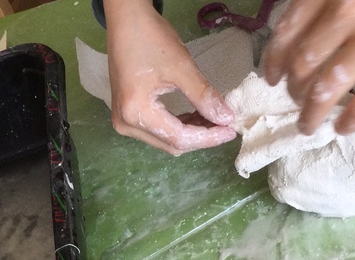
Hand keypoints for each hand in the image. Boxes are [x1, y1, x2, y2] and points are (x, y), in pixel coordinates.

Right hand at [105, 0, 237, 153]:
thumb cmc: (150, 38)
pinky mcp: (127, 115)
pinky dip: (178, 126)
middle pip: (171, 144)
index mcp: (136, 112)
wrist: (126, 20)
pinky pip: (157, 131)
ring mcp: (124, 121)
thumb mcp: (181, 66)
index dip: (207, 137)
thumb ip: (203, 96)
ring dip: (190, 133)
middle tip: (225, 126)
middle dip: (200, 137)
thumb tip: (226, 118)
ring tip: (213, 119)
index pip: (178, 137)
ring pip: (165, 140)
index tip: (230, 130)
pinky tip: (195, 116)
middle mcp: (126, 123)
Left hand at [262, 0, 354, 134]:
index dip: (274, 59)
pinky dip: (346, 122)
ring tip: (307, 125)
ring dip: (310, 113)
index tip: (272, 75)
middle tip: (292, 99)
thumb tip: (309, 25)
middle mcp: (348, 11)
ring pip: (325, 90)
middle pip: (303, 64)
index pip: (288, 30)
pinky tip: (341, 129)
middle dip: (292, 88)